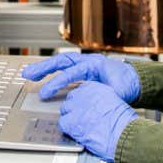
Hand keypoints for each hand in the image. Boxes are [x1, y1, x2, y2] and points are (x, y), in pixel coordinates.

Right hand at [22, 52, 139, 101]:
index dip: (56, 82)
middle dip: (43, 68)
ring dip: (44, 67)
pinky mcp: (82, 70)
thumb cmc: (127, 85)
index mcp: (95, 64)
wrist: (134, 80)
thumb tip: (95, 101)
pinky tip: (41, 76)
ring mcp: (84, 64)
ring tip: (28, 73)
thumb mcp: (119, 92)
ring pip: (60, 62)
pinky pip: (64, 68)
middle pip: (61, 61)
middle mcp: (87, 61)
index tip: (44, 92)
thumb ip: (106, 95)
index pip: (70, 72)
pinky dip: (52, 71)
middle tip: (28, 74)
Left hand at [59, 82, 136, 161]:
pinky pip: (62, 123)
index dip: (81, 102)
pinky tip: (74, 133)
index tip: (83, 107)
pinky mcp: (72, 122)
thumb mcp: (114, 103)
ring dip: (69, 119)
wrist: (124, 134)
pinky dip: (67, 129)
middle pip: (71, 100)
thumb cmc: (124, 122)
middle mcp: (84, 95)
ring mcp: (76, 108)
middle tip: (80, 119)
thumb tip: (95, 108)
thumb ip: (101, 102)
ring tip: (78, 127)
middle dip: (73, 109)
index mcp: (95, 88)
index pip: (80, 91)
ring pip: (65, 111)